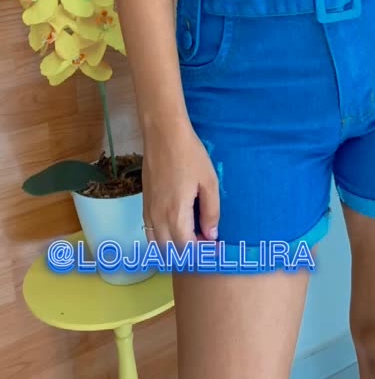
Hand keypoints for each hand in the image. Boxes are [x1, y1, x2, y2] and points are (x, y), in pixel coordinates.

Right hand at [142, 120, 219, 251]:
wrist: (163, 134)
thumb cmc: (190, 155)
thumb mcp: (209, 182)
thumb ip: (211, 212)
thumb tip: (211, 235)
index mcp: (176, 215)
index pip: (188, 249)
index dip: (203, 253)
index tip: (216, 249)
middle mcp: (158, 218)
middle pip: (171, 251)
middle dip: (189, 253)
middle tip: (206, 242)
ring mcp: (148, 211)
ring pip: (157, 244)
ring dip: (174, 247)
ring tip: (192, 237)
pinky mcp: (144, 203)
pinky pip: (150, 231)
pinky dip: (162, 238)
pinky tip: (176, 227)